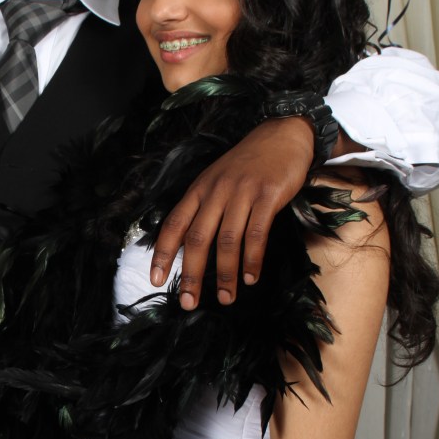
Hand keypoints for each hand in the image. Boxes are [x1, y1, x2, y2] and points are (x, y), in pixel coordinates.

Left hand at [150, 117, 314, 308]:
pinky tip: (250, 278)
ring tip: (225, 298)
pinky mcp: (268, 196)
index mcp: (199, 190)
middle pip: (197, 239)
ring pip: (227, 241)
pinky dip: (252, 260)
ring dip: (224, 274)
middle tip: (189, 302)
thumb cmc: (247, 164)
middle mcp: (216, 192)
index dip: (162, 254)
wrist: (282, 135)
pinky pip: (257, 234)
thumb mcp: (216, 180)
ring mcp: (242, 193)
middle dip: (191, 274)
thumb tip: (186, 247)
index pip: (174, 224)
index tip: (156, 280)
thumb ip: (202, 209)